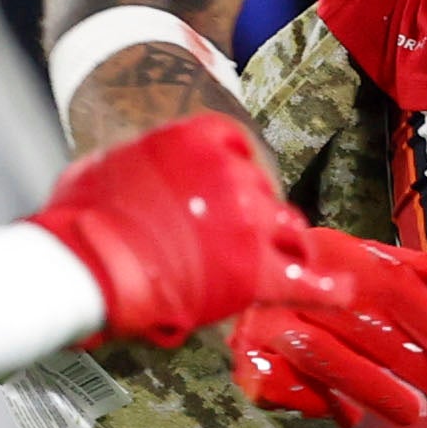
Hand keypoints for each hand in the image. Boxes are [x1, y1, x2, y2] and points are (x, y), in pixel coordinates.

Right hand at [29, 115, 338, 347]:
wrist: (88, 262)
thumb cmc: (85, 214)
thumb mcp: (106, 163)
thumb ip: (135, 163)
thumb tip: (126, 175)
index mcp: (198, 138)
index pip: (235, 146)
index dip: (231, 173)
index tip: (220, 191)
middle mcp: (234, 173)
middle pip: (261, 190)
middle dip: (250, 213)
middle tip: (229, 237)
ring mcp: (250, 221)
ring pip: (285, 228)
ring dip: (281, 244)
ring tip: (276, 259)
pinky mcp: (256, 272)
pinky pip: (304, 279)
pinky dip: (326, 287)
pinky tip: (341, 289)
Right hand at [231, 232, 426, 426]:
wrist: (251, 279)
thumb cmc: (330, 279)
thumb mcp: (381, 270)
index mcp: (338, 253)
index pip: (387, 283)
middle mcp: (301, 282)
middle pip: (357, 323)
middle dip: (409, 362)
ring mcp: (270, 321)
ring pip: (319, 353)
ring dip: (370, 386)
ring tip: (412, 411)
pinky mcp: (249, 357)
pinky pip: (278, 382)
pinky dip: (313, 400)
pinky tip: (347, 412)